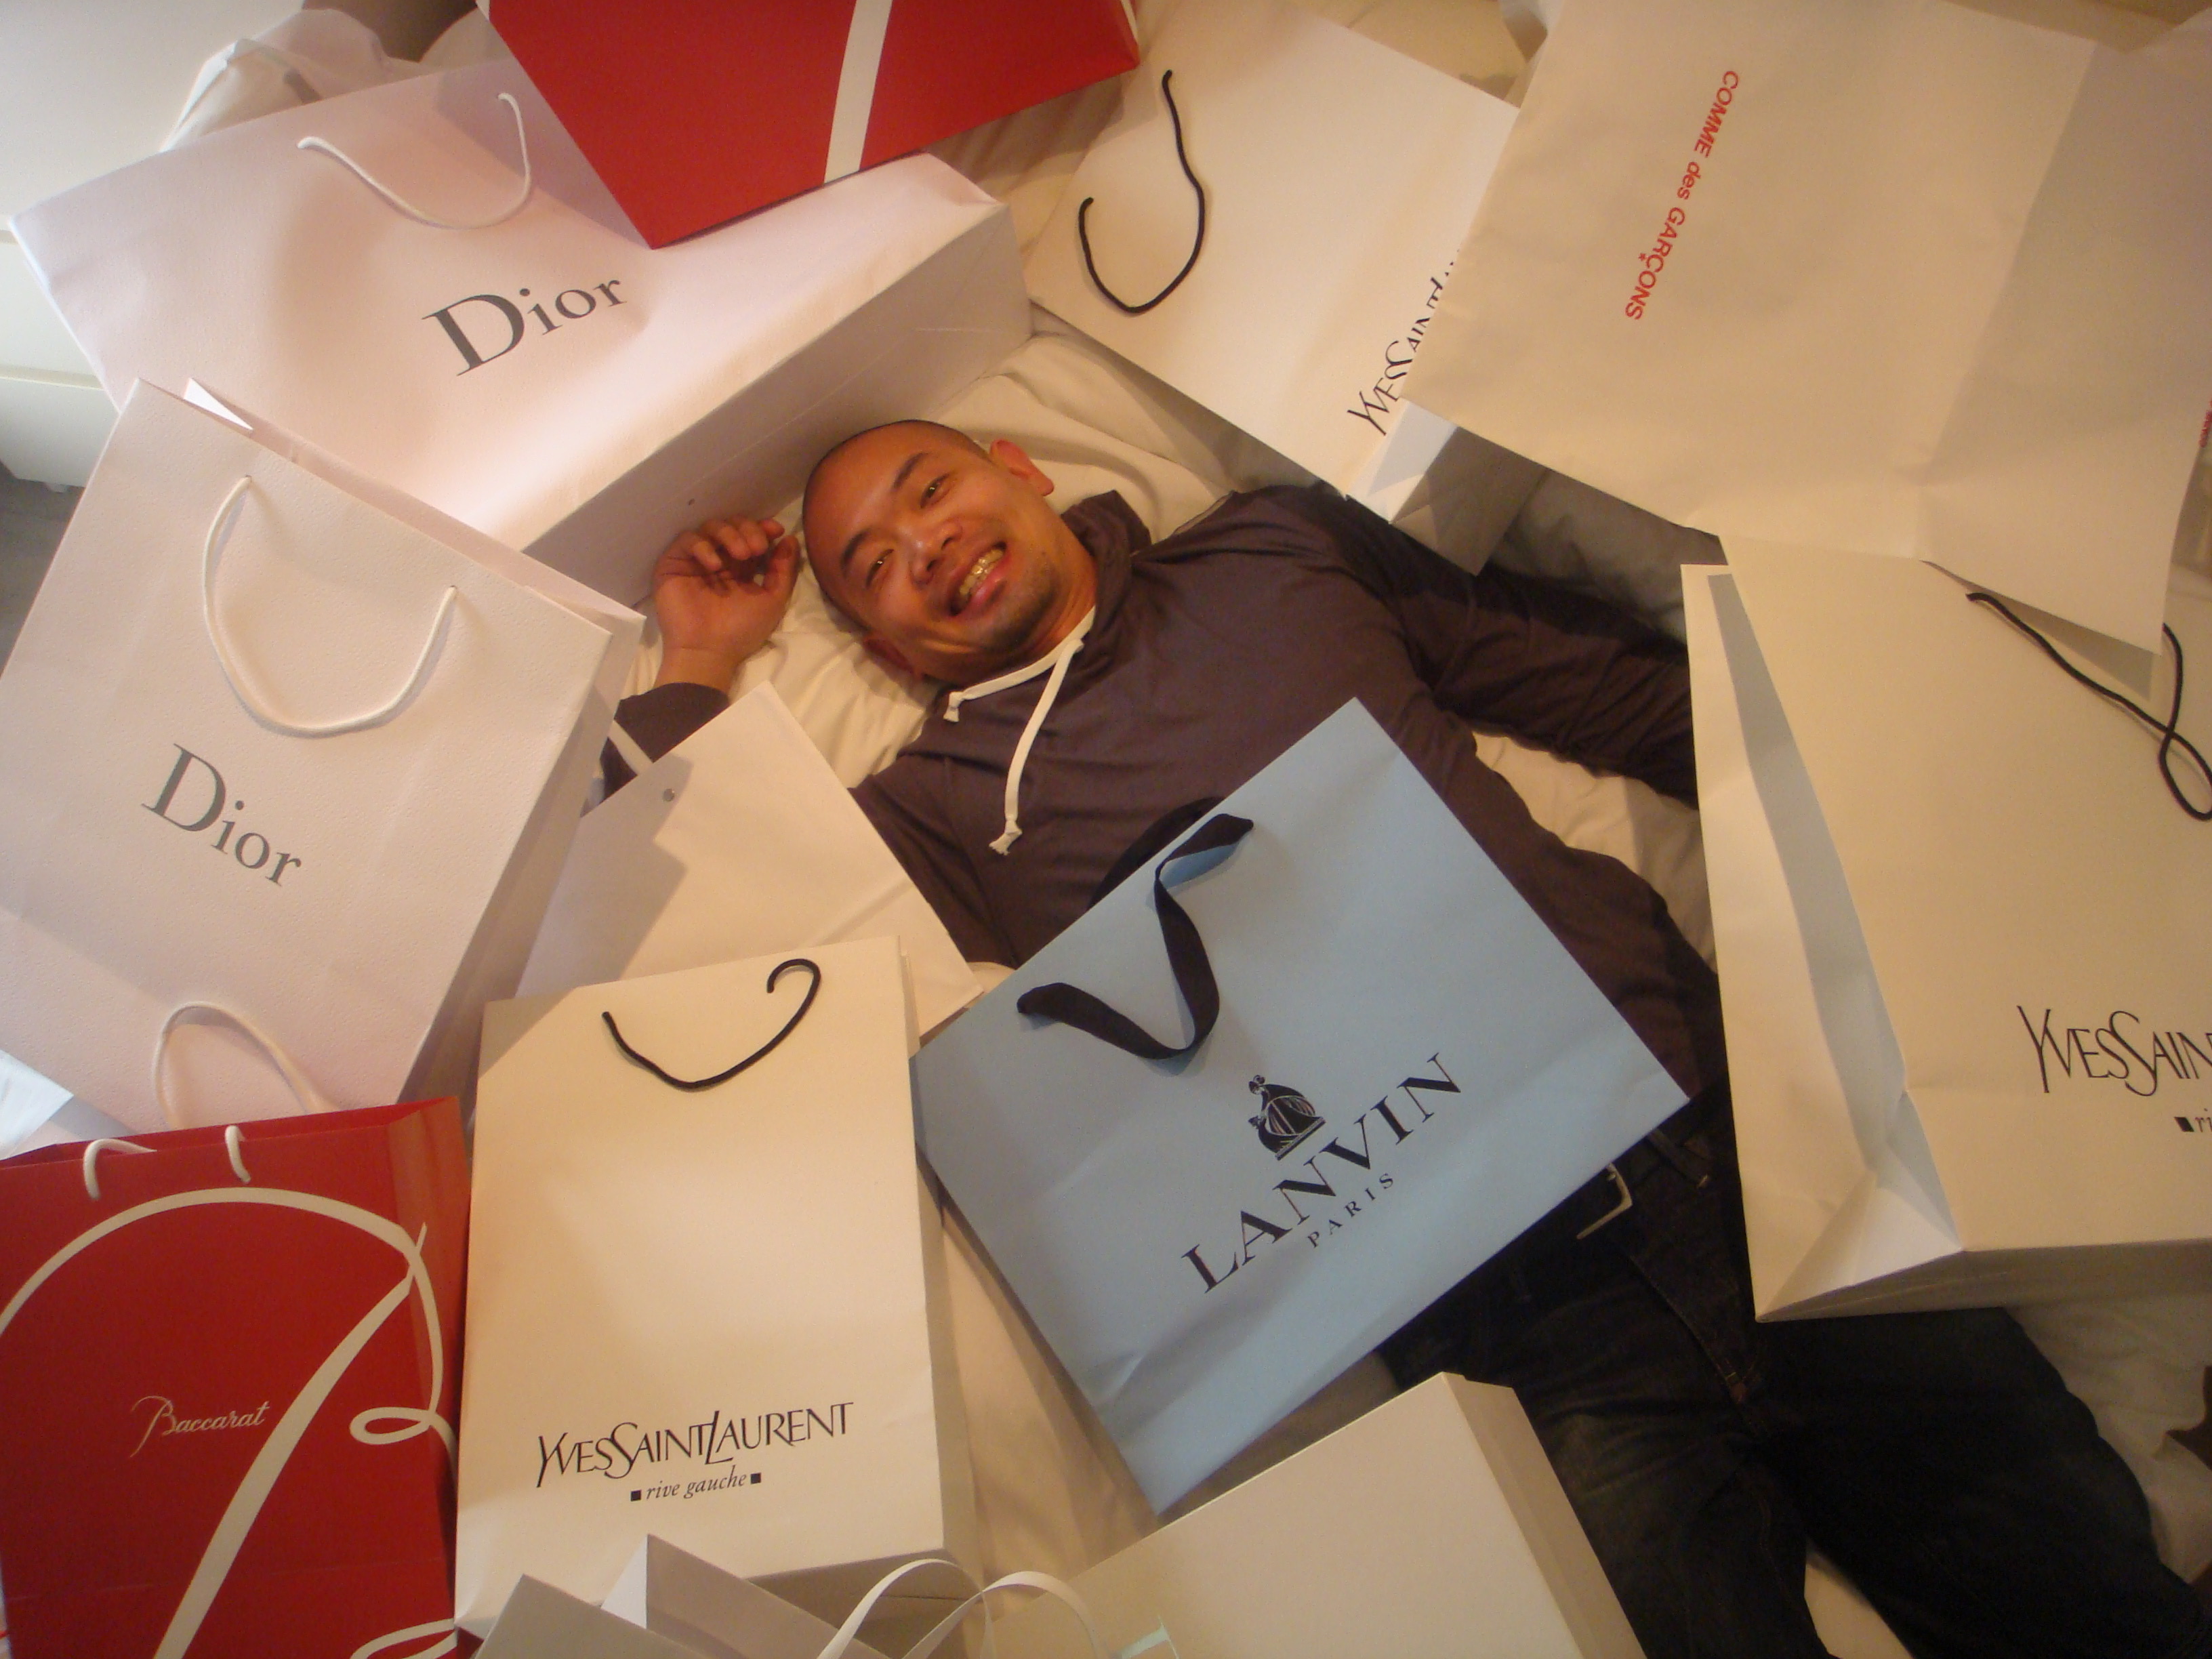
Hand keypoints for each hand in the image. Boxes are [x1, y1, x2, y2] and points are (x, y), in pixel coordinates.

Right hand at [651, 518, 799, 689]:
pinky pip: (687, 540)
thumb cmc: (741, 630)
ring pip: (710, 527)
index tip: (776, 530)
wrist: (708, 652)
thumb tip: (789, 539)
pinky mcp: (673, 563)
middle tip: (757, 548)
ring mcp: (695, 560)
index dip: (763, 527)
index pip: (750, 535)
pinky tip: (715, 565)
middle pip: (732, 525)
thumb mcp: (772, 600)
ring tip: (742, 554)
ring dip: (730, 534)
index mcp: (741, 568)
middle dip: (748, 529)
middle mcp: (719, 560)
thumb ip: (783, 570)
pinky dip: (703, 547)